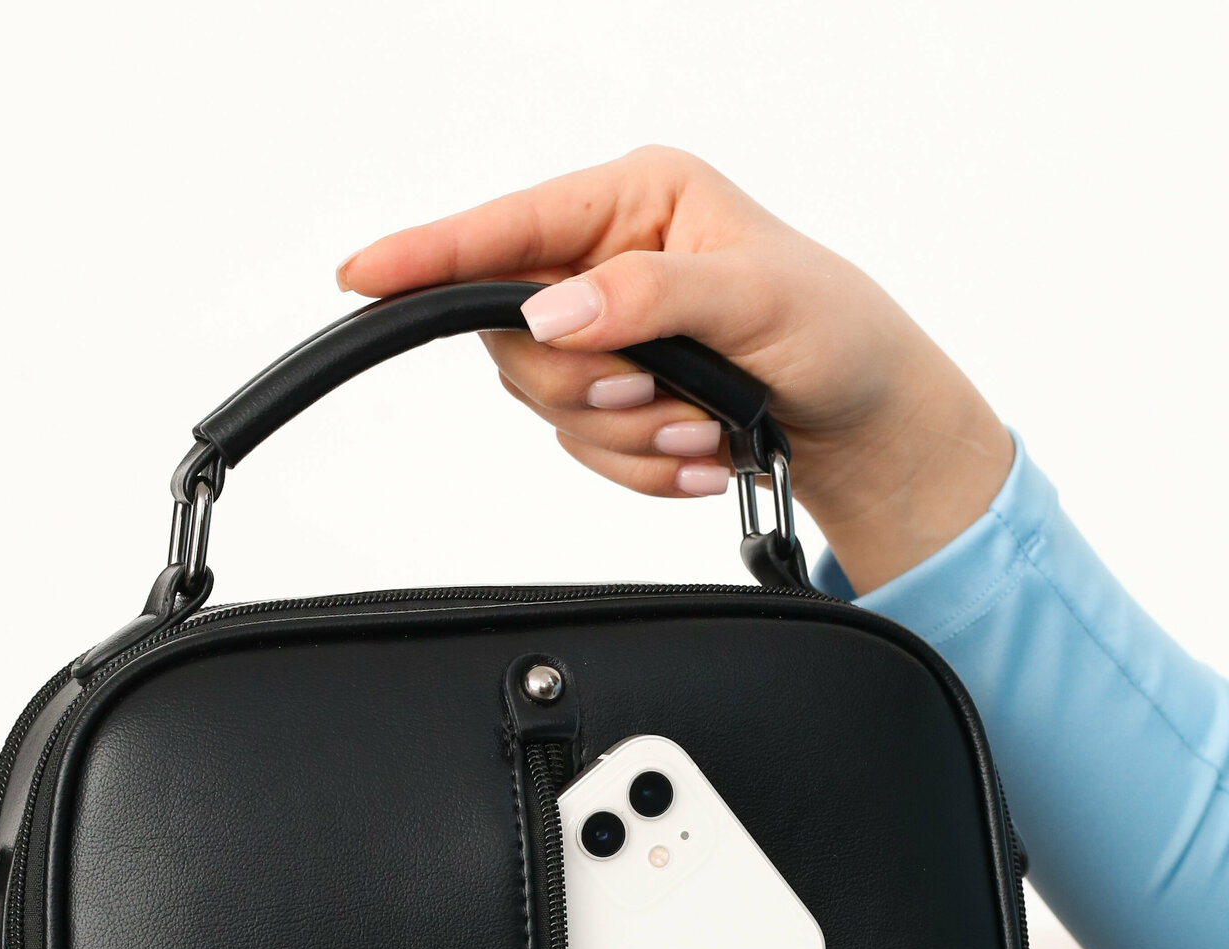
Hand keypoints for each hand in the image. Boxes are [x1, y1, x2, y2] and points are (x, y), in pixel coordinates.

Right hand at [336, 147, 1013, 592]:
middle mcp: (606, 263)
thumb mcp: (756, 298)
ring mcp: (606, 336)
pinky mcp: (614, 399)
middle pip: (518, 340)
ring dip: (632, 436)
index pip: (509, 227)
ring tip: (707, 426)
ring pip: (550, 408)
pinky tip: (702, 451)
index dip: (430, 254)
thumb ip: (650, 298)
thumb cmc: (833, 332)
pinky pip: (586, 453)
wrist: (864, 418)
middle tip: (668, 394)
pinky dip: (647, 468)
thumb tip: (553, 309)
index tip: (364, 275)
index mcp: (635, 202)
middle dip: (591, 387)